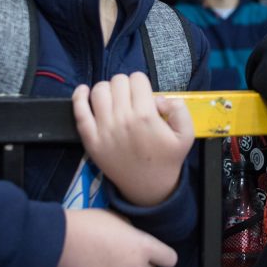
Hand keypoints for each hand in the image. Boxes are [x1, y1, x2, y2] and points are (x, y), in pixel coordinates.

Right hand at [55, 208, 177, 266]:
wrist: (61, 241)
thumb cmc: (88, 224)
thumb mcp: (117, 218)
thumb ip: (132, 232)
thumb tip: (133, 238)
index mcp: (143, 246)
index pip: (170, 258)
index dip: (162, 256)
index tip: (155, 255)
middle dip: (139, 265)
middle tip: (121, 257)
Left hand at [72, 72, 194, 205]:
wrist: (148, 187)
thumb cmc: (167, 159)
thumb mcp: (187, 135)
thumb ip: (179, 109)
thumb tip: (158, 98)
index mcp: (146, 116)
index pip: (137, 79)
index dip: (141, 84)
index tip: (144, 95)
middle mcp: (122, 119)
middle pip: (118, 81)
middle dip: (126, 85)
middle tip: (131, 99)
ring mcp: (103, 129)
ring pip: (99, 90)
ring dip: (107, 89)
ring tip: (114, 99)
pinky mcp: (90, 139)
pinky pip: (79, 111)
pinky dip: (79, 96)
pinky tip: (84, 91)